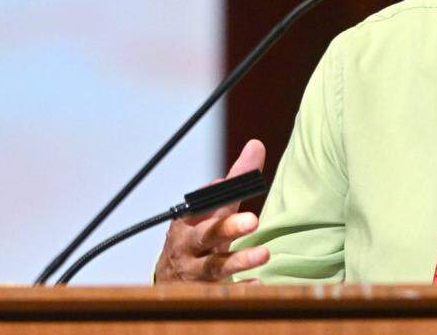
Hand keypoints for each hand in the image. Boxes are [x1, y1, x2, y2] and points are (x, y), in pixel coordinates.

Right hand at [154, 140, 270, 282]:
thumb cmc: (198, 236)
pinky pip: (223, 292)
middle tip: (254, 220)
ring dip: (240, 260)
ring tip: (265, 254)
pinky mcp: (206, 292)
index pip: (201, 206)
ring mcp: (196, 271)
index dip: (214, 197)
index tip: (227, 185)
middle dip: (228, 227)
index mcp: (189, 221)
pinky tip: (259, 284)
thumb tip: (257, 145)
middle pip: (207, 235)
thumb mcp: (213, 210)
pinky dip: (240, 289)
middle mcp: (190, 246)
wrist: (172, 279)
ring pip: (216, 266)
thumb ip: (235, 182)